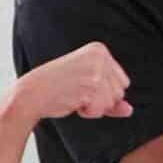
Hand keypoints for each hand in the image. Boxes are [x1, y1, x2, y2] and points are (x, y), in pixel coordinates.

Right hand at [14, 43, 129, 124]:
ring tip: (74, 95)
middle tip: (77, 91)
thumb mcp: (88, 88)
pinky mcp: (91, 84)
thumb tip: (130, 110)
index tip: (82, 85)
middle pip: (120, 93)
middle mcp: (100, 56)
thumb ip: (111, 98)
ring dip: (94, 107)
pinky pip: (101, 110)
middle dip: (101, 100)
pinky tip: (72, 101)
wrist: (32, 93)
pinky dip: (88, 112)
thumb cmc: (59, 89)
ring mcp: (96, 70)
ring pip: (112, 102)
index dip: (104, 92)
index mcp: (100, 50)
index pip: (123, 82)